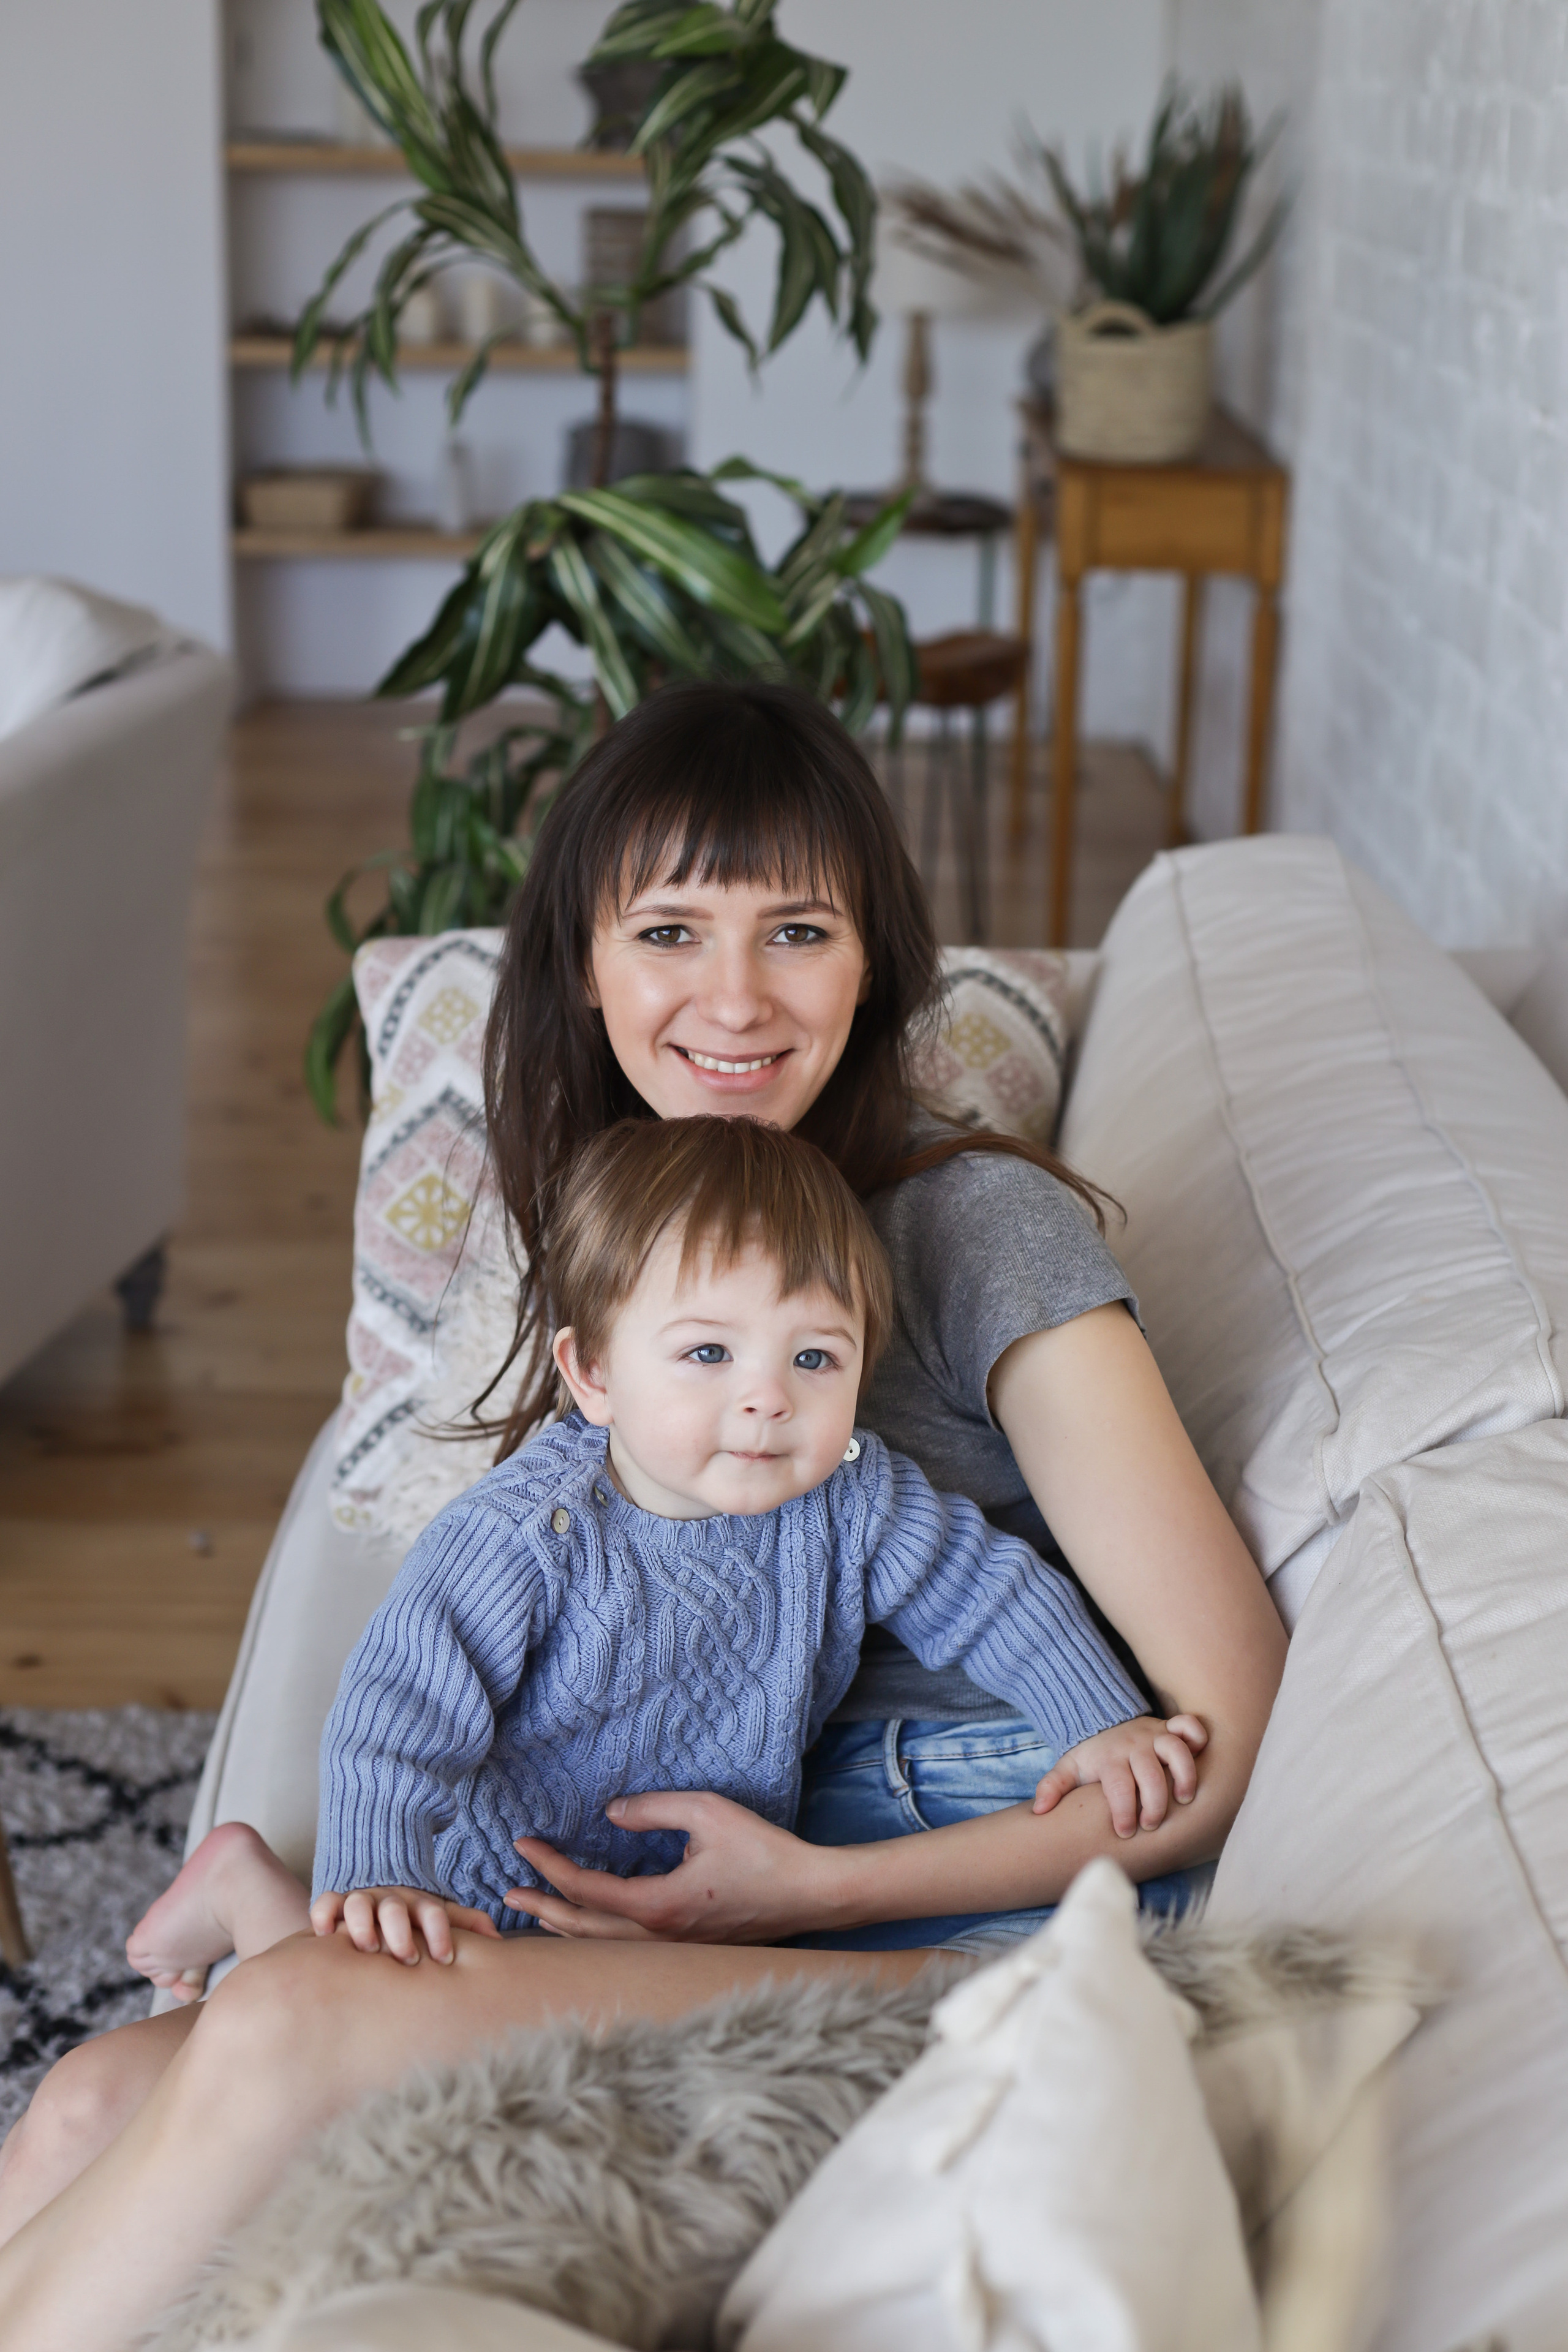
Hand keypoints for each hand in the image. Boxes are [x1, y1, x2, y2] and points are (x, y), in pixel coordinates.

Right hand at [309, 1885, 503, 1963]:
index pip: (434, 1912)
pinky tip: (325, 1935)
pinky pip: (324, 1903)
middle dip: (401, 1932)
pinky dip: (323, 1916)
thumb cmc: (413, 1919)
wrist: (378, 1890)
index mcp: (419, 1904)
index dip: (440, 1932)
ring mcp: (361, 1900)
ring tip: (368, 1948)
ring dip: (363, 1924)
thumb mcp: (439, 1917)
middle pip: (396, 1908)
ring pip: (359, 1903)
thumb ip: (466, 1924)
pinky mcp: (335, 1905)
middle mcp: (390, 1900)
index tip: (445, 1958)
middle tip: (407, 1959)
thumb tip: (498, 1940)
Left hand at [506, 1791, 840, 1943]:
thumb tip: (610, 1814)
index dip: (550, 1867)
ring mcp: (674, 1950)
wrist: (810, 1893)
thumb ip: (653, 1810)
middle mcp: (659, 1937)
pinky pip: (626, 1950)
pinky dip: (595, 1939)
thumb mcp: (706, 1812)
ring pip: (603, 1947)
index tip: (523, 1845)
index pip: (586, 1890)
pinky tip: (590, 1928)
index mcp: (658, 1906)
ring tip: (535, 1915)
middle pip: (583, 1931)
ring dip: (564, 1930)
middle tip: (506, 1893)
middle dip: (541, 1908)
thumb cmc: (763, 1851)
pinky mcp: (688, 1950)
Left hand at [1032, 1714, 1207, 1837]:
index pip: (1118, 1786)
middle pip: (1149, 1774)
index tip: (1125, 1831)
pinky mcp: (1169, 1727)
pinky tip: (1201, 1756)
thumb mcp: (1068, 1768)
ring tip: (1184, 1799)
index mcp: (1109, 1759)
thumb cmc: (1090, 1756)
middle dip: (1154, 1803)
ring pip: (1175, 1750)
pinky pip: (1188, 1725)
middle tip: (1151, 1824)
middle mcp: (1133, 1746)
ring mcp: (1153, 1735)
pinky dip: (1197, 1736)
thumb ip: (1053, 1787)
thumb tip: (1040, 1810)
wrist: (1100, 1720)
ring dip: (1183, 1775)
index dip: (1124, 1811)